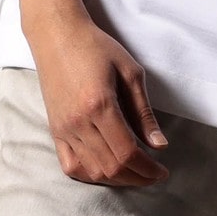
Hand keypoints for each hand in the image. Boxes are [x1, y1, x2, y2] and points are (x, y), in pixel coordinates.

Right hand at [28, 15, 170, 187]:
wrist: (58, 36)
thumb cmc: (96, 47)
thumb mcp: (130, 71)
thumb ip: (144, 111)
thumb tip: (159, 144)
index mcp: (100, 104)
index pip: (127, 151)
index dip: (147, 168)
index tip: (162, 171)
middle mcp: (78, 122)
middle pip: (111, 166)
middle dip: (136, 176)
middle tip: (153, 174)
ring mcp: (63, 129)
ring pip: (92, 171)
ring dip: (117, 179)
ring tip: (135, 173)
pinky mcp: (55, 131)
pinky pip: (71, 166)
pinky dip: (91, 175)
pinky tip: (107, 171)